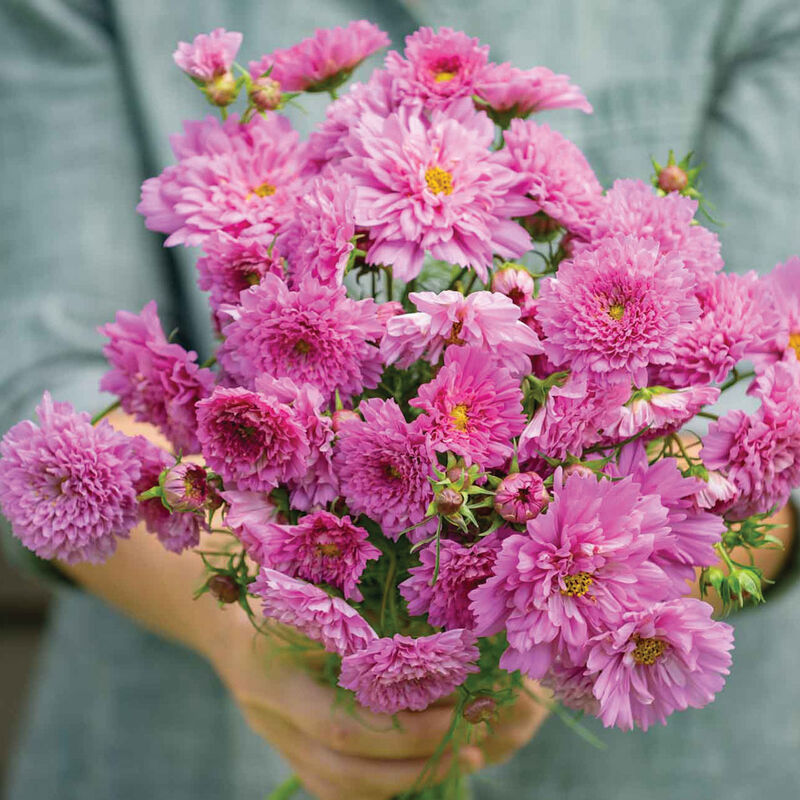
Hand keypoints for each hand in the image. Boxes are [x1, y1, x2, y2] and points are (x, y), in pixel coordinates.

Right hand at [203, 606, 548, 799]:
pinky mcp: (289, 752)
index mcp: (277, 676)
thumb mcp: (303, 595)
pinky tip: (422, 769)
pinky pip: (334, 789)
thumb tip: (424, 636)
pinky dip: (381, 786)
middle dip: (413, 755)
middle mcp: (275, 718)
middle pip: (345, 762)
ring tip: (461, 755)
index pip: (340, 723)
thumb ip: (346, 617)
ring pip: (341, 785)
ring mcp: (279, 741)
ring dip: (406, 778)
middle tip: (467, 737)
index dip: (401, 724)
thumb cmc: (275, 595)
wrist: (223, 626)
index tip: (452, 704)